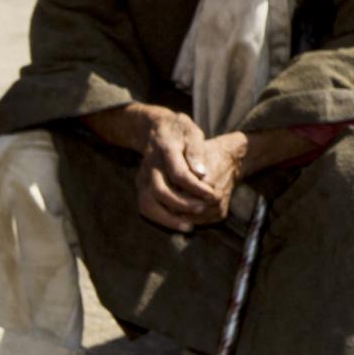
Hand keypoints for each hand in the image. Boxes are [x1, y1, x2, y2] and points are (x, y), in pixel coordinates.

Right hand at [135, 116, 241, 232]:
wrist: (154, 128)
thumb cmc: (179, 130)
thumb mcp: (192, 132)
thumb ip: (197, 151)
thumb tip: (202, 173)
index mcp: (165, 149)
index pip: (178, 173)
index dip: (196, 187)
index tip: (212, 195)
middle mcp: (149, 165)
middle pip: (160, 191)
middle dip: (182, 204)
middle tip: (202, 209)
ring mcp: (142, 176)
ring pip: (147, 203)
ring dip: (167, 218)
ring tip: (188, 226)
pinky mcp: (140, 185)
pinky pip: (145, 206)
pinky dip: (160, 218)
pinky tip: (178, 223)